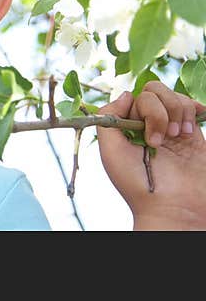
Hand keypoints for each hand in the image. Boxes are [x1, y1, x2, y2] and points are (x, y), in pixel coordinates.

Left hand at [97, 81, 205, 229]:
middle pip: (152, 92)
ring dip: (175, 112)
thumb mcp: (110, 151)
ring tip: (176, 136)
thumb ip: (109, 118)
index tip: (140, 133)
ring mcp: (170, 128)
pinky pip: (190, 105)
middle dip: (156, 112)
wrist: (174, 208)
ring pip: (172, 96)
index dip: (137, 107)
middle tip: (158, 141)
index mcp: (127, 127)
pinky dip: (191, 109)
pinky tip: (188, 130)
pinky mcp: (192, 134)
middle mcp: (147, 124)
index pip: (132, 97)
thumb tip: (126, 94)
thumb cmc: (137, 184)